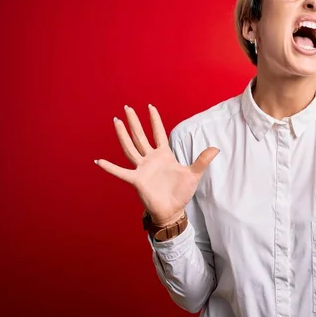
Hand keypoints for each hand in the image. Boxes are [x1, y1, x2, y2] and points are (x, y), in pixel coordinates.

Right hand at [95, 104, 219, 225]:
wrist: (173, 210)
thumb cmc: (182, 192)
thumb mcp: (194, 174)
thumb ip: (202, 160)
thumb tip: (216, 148)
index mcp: (164, 155)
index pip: (159, 133)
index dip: (155, 120)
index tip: (150, 106)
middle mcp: (151, 159)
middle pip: (141, 136)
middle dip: (135, 122)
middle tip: (127, 107)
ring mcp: (142, 168)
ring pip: (130, 148)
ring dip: (123, 135)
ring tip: (116, 121)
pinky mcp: (137, 180)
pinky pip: (122, 172)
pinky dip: (110, 168)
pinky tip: (99, 161)